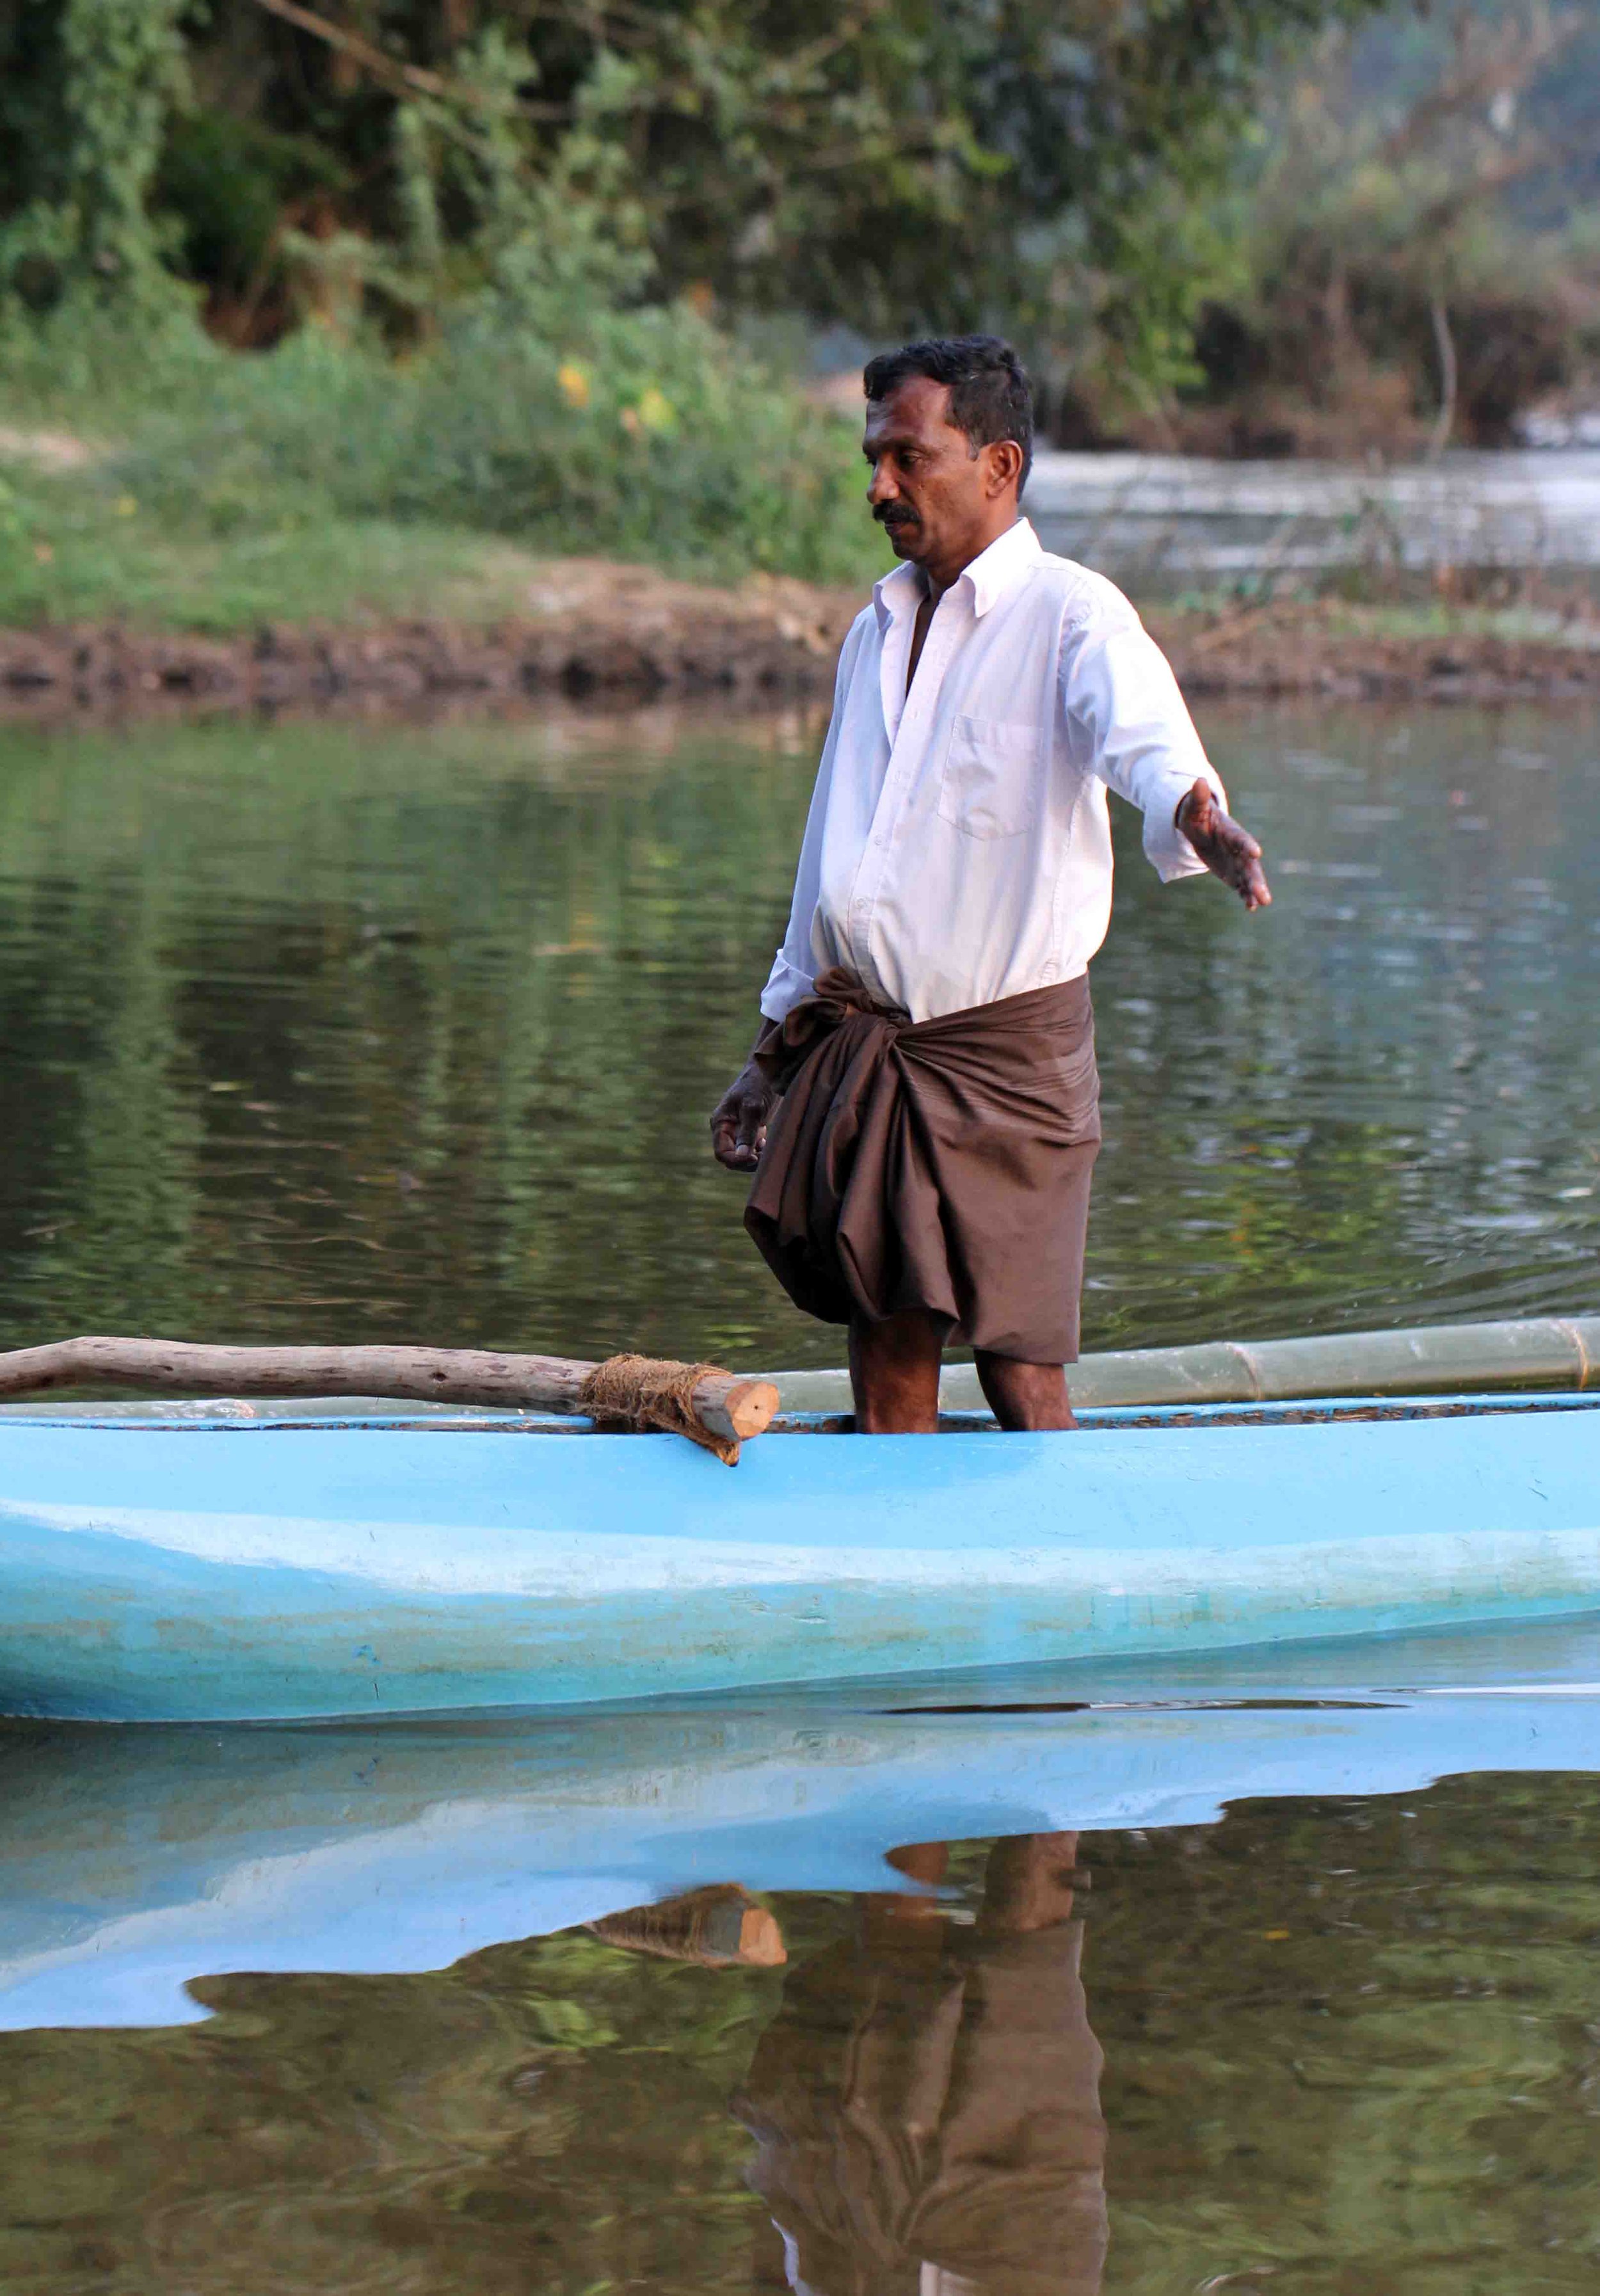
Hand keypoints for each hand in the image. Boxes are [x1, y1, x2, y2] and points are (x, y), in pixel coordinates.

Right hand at [709, 1061, 776, 1169]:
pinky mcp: (750, 1130)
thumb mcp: (753, 1108)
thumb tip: (741, 1155)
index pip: (721, 1153)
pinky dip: (759, 1152)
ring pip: (741, 1156)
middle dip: (746, 1161)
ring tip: (766, 1148)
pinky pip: (751, 1149)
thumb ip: (747, 1133)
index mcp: (720, 1123)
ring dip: (754, 1158)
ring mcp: (737, 1131)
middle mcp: (726, 1129)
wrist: (768, 1071)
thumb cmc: (757, 1085)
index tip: (754, 1157)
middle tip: (763, 1157)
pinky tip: (766, 1142)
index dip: (736, 1160)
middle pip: (730, 1158)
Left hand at [1176, 776, 1271, 910]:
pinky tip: (1251, 908)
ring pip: (1248, 877)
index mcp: (1231, 832)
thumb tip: (1199, 781)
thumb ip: (1198, 798)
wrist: (1199, 827)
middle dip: (1256, 878)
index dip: (1247, 845)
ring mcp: (1237, 862)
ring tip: (1262, 903)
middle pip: (1249, 864)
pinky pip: (1241, 886)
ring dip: (1255, 890)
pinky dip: (1246, 896)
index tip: (1256, 852)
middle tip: (1264, 894)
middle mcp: (1239, 848)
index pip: (1241, 838)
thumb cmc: (1196, 814)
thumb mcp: (1193, 807)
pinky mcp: (1233, 873)